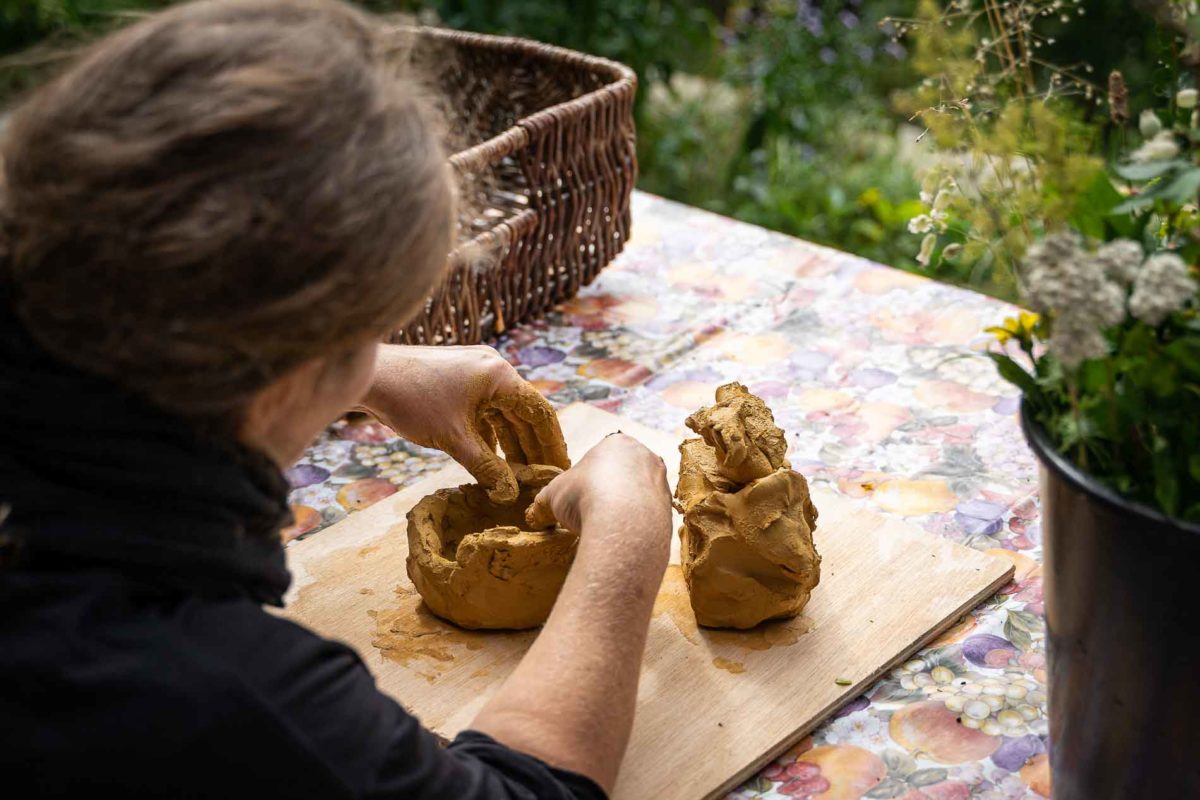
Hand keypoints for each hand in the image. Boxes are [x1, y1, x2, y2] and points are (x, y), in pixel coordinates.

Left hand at [359, 344, 568, 502]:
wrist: (371, 377)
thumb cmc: (412, 400)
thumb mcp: (454, 439)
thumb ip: (486, 467)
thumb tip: (509, 494)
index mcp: (500, 376)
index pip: (540, 412)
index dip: (552, 443)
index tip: (560, 469)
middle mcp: (494, 370)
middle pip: (524, 414)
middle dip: (533, 447)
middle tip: (545, 478)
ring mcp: (476, 374)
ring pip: (503, 414)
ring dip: (512, 444)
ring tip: (522, 476)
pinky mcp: (459, 382)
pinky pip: (485, 412)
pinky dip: (491, 436)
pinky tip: (494, 461)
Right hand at [526, 433, 671, 539]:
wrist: (623, 522)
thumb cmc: (584, 496)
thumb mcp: (554, 493)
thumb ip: (549, 497)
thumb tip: (538, 507)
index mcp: (617, 443)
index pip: (600, 458)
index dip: (586, 479)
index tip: (579, 496)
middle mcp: (645, 457)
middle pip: (623, 475)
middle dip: (609, 493)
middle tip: (592, 512)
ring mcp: (661, 482)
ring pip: (638, 496)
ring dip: (624, 509)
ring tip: (605, 527)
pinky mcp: (670, 508)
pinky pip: (649, 516)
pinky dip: (636, 525)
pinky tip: (622, 536)